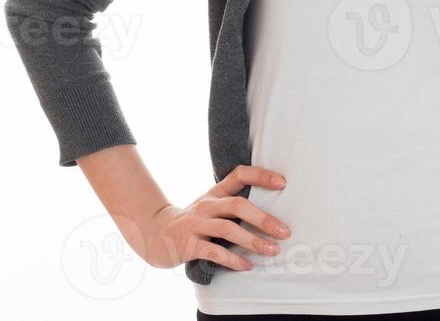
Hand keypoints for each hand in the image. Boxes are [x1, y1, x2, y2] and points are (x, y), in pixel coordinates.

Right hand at [138, 165, 290, 269]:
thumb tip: (273, 214)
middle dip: (263, 219)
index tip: (283, 183)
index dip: (261, 176)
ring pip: (228, 229)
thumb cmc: (194, 222)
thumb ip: (234, 205)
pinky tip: (247, 265)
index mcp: (215, 193)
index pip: (238, 174)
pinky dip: (232, 259)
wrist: (155, 235)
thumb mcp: (211, 206)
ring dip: (253, 241)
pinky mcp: (188, 245)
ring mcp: (196, 224)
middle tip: (285, 232)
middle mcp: (206, 205)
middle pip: (237, 205)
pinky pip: (213, 251)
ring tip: (272, 250)